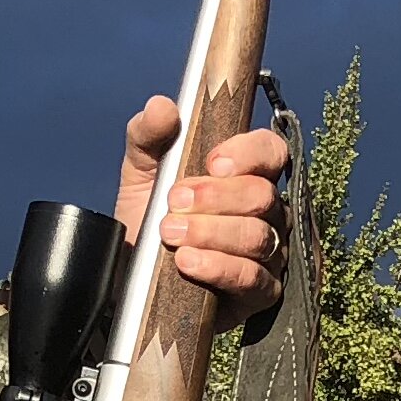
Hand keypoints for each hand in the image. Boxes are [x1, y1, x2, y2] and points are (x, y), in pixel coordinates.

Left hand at [115, 103, 292, 317]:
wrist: (128, 280)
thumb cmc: (146, 223)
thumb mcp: (139, 174)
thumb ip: (147, 135)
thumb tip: (162, 107)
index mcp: (244, 176)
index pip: (272, 151)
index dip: (249, 154)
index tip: (213, 163)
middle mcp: (264, 212)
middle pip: (263, 195)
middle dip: (216, 198)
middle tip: (173, 203)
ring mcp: (267, 254)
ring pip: (259, 236)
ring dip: (212, 233)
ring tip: (171, 234)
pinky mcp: (259, 294)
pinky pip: (254, 278)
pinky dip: (220, 268)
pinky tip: (188, 263)